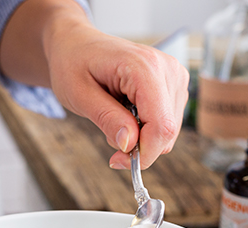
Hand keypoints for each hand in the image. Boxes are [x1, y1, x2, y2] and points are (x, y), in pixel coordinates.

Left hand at [0, 0, 188, 169]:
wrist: (77, 44)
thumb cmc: (73, 63)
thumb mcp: (79, 94)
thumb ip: (107, 118)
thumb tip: (129, 144)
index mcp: (144, 66)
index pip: (161, 125)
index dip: (144, 153)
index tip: (118, 161)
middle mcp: (167, 69)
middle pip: (168, 131)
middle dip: (140, 147)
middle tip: (111, 142)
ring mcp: (174, 76)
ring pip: (169, 131)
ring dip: (142, 137)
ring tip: (115, 116)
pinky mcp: (173, 85)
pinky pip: (167, 122)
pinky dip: (146, 128)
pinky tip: (127, 112)